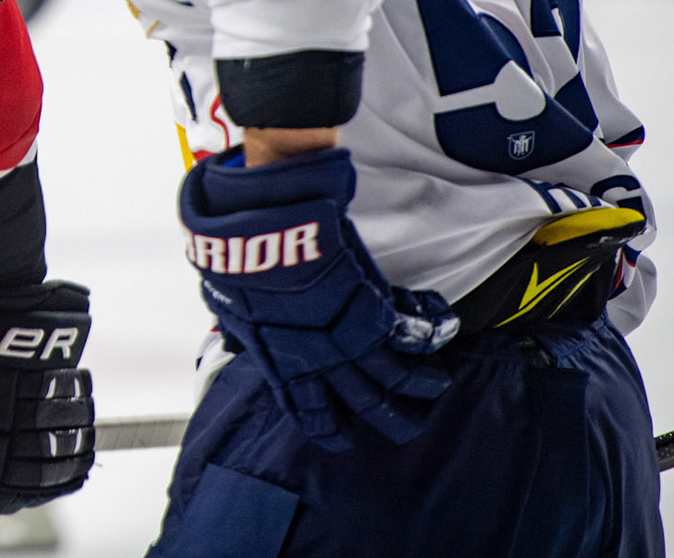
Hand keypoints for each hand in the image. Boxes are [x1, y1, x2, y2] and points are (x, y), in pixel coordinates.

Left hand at [179, 146, 457, 451]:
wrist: (259, 234)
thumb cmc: (237, 265)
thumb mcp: (232, 310)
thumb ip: (245, 333)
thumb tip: (241, 338)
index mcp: (282, 367)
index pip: (311, 414)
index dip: (330, 430)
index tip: (343, 438)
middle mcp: (321, 363)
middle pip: (366, 407)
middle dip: (391, 420)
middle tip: (407, 425)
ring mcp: (349, 341)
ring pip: (398, 379)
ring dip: (422, 384)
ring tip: (435, 384)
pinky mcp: (371, 312)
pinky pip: (410, 336)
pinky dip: (429, 334)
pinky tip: (441, 332)